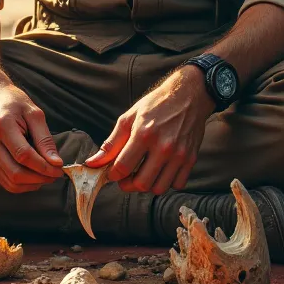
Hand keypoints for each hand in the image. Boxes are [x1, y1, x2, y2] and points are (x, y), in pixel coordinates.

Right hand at [0, 81, 63, 192]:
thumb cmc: (13, 102)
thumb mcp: (34, 114)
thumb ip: (45, 140)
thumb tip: (56, 163)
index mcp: (1, 126)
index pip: (24, 156)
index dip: (44, 167)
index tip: (59, 170)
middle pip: (16, 173)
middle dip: (40, 179)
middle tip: (55, 175)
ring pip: (10, 182)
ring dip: (31, 184)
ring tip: (45, 176)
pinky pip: (3, 180)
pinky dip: (20, 183)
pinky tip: (32, 175)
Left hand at [84, 67, 210, 194]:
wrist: (189, 95)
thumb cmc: (156, 104)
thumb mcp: (129, 118)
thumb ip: (111, 143)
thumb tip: (92, 163)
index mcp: (144, 134)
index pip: (122, 168)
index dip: (113, 175)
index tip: (112, 172)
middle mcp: (163, 147)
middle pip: (141, 183)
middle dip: (128, 184)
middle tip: (125, 176)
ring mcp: (179, 154)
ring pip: (159, 188)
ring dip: (147, 185)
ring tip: (143, 172)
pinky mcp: (191, 158)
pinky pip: (177, 184)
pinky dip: (166, 182)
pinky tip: (161, 170)